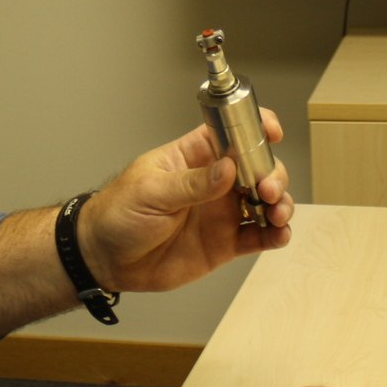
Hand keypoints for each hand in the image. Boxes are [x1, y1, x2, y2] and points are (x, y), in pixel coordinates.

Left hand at [80, 111, 292, 293]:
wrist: (105, 258)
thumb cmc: (118, 213)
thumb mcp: (151, 191)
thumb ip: (192, 183)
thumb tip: (228, 169)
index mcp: (195, 156)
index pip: (232, 132)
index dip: (256, 127)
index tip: (272, 132)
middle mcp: (215, 181)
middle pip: (259, 167)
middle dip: (272, 173)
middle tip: (267, 188)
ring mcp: (222, 212)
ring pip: (266, 201)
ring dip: (280, 202)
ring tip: (276, 212)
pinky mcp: (225, 243)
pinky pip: (259, 236)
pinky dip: (276, 234)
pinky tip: (279, 234)